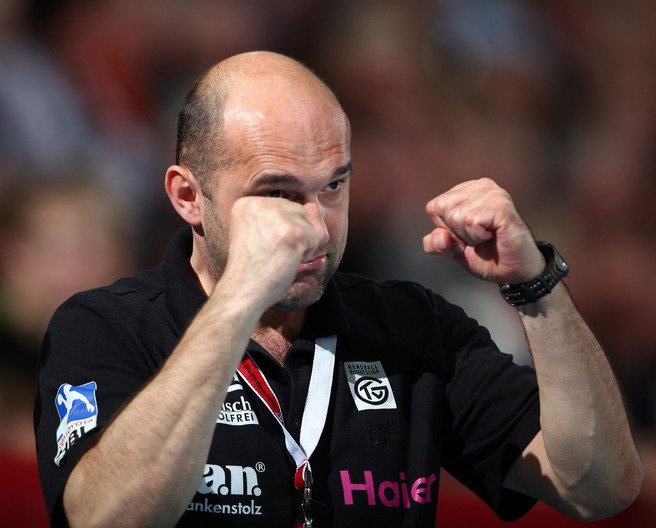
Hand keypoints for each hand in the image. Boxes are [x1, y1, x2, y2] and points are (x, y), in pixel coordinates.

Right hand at [219, 196, 321, 309]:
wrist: (242, 290)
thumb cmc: (251, 268)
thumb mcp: (256, 233)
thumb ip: (276, 218)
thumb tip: (313, 208)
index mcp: (247, 204)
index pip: (282, 205)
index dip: (282, 229)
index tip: (265, 245)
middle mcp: (260, 204)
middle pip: (297, 210)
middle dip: (294, 233)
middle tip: (274, 252)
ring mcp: (277, 217)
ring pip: (307, 223)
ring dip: (301, 243)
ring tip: (280, 257)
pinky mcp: (293, 232)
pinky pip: (315, 237)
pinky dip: (307, 253)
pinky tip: (288, 261)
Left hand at [423, 178, 543, 283]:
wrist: (515, 272)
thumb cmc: (488, 256)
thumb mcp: (452, 251)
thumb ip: (435, 243)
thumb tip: (439, 236)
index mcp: (466, 191)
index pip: (434, 208)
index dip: (446, 229)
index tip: (467, 236)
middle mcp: (480, 186)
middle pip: (442, 209)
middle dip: (456, 233)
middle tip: (479, 238)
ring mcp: (492, 193)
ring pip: (456, 216)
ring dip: (469, 236)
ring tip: (488, 236)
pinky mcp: (501, 204)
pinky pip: (471, 221)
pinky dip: (478, 236)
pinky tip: (494, 235)